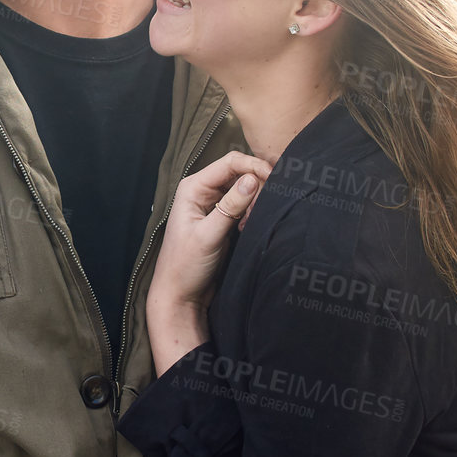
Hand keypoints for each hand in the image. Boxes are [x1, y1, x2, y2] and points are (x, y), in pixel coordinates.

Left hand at [147, 151, 271, 373]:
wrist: (180, 294)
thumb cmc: (186, 266)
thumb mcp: (210, 235)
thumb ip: (231, 206)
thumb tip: (253, 179)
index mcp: (193, 187)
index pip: (230, 162)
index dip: (254, 166)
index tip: (275, 180)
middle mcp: (202, 191)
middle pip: (239, 172)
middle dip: (257, 184)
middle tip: (266, 206)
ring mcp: (212, 204)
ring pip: (244, 187)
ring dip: (256, 198)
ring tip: (254, 219)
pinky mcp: (222, 218)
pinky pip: (244, 204)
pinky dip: (252, 210)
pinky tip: (249, 225)